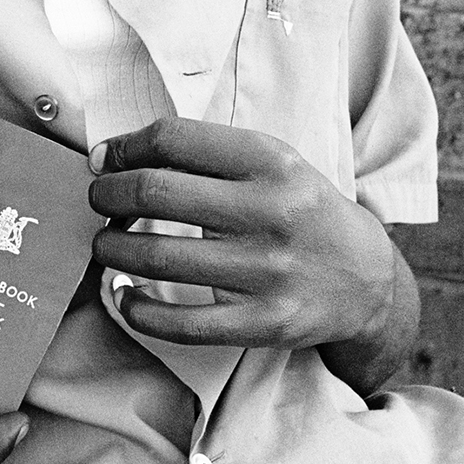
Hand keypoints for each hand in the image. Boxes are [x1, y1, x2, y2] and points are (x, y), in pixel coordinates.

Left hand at [89, 117, 396, 355]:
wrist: (366, 279)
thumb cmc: (298, 209)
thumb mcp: (269, 162)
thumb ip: (201, 153)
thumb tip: (110, 157)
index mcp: (270, 160)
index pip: (173, 140)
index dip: (125, 147)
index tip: (105, 160)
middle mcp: (271, 211)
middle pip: (155, 193)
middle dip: (108, 195)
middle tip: (98, 201)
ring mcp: (268, 271)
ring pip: (159, 258)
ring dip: (112, 250)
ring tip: (105, 244)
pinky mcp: (265, 323)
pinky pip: (183, 323)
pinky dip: (139, 312)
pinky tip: (125, 297)